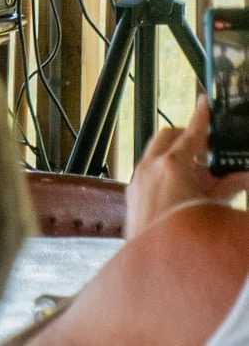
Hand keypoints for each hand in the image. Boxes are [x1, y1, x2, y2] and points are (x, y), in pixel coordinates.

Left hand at [126, 100, 248, 237]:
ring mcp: (137, 181)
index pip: (191, 132)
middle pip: (168, 138)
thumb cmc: (187, 236)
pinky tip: (181, 192)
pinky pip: (147, 173)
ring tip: (200, 176)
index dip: (200, 116)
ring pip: (155, 155)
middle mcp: (150, 168)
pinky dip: (164, 173)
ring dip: (176, 157)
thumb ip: (230, 187)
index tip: (204, 102)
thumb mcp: (216, 207)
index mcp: (172, 165)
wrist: (157, 266)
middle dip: (187, 138)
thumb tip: (244, 175)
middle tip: (207, 148)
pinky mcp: (131, 195)